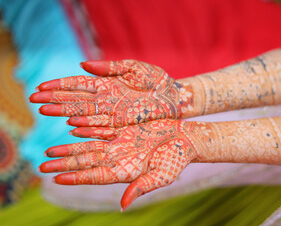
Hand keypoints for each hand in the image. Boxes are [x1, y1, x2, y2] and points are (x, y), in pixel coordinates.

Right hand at [30, 60, 194, 126]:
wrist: (175, 97)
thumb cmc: (156, 80)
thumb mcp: (135, 68)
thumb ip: (111, 67)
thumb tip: (83, 64)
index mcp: (108, 84)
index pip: (80, 84)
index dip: (61, 85)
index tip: (42, 87)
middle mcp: (107, 99)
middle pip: (77, 99)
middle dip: (55, 100)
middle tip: (34, 101)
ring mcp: (113, 113)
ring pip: (85, 112)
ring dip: (65, 112)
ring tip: (45, 112)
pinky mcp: (123, 124)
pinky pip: (102, 125)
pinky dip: (87, 125)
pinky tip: (72, 126)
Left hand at [39, 119, 198, 209]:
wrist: (184, 139)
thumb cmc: (176, 159)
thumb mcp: (162, 175)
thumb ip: (142, 188)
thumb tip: (123, 205)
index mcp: (125, 171)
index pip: (95, 176)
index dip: (76, 178)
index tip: (57, 179)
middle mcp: (118, 159)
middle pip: (85, 162)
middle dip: (64, 165)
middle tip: (42, 168)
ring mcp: (119, 144)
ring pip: (88, 147)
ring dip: (69, 149)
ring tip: (49, 152)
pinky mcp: (123, 131)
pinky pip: (99, 130)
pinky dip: (85, 130)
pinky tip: (70, 128)